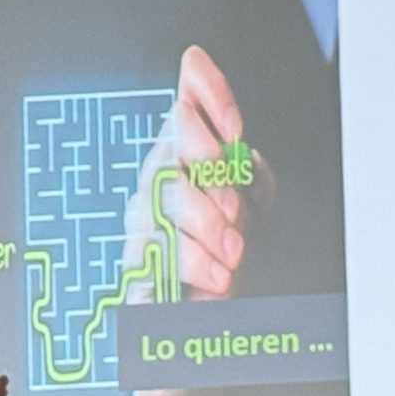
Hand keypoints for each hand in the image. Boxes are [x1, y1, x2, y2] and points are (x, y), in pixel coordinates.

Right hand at [121, 45, 266, 302]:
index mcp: (193, 151)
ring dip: (203, 224)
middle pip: (170, 144)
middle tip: (235, 206)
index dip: (210, 95)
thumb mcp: (257, 206)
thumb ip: (255, 179)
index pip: (191, 97)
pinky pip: (151, 252)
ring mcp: (144, 214)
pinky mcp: (137, 258)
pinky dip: (192, 265)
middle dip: (208, 173)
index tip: (236, 130)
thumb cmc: (236, 246)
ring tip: (234, 252)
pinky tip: (217, 277)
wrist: (223, 300)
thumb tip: (246, 162)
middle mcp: (163, 173)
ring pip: (159, 198)